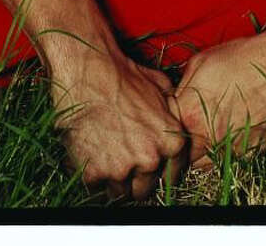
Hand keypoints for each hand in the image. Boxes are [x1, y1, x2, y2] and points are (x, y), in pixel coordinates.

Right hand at [53, 53, 188, 200]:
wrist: (89, 73)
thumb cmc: (124, 76)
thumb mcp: (160, 86)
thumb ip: (171, 108)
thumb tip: (175, 113)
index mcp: (171, 142)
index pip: (170, 177)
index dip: (158, 172)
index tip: (148, 168)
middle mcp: (150, 160)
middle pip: (144, 189)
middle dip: (135, 178)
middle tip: (124, 161)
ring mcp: (121, 170)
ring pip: (119, 193)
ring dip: (114, 180)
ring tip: (106, 157)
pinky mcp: (94, 174)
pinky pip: (95, 187)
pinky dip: (92, 174)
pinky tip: (91, 153)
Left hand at [171, 26, 265, 166]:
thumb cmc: (242, 58)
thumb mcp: (201, 62)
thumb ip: (181, 87)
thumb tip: (173, 100)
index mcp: (190, 112)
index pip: (167, 133)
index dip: (168, 129)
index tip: (172, 125)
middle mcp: (207, 136)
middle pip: (183, 155)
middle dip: (183, 146)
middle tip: (190, 131)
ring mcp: (229, 148)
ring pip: (205, 163)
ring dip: (203, 152)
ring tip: (212, 130)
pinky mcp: (249, 153)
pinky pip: (229, 159)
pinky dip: (227, 150)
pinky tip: (233, 129)